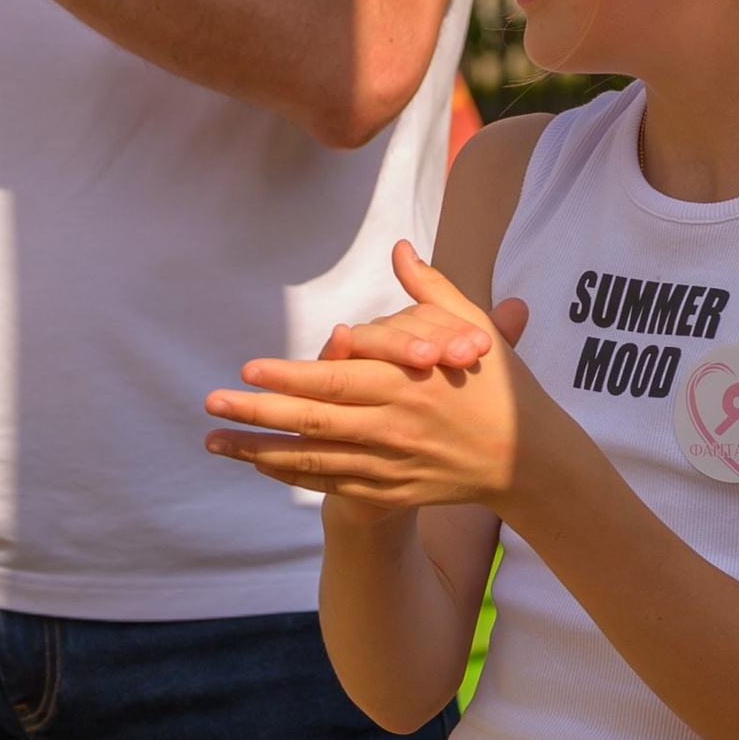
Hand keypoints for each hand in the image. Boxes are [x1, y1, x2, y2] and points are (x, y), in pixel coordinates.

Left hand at [206, 244, 538, 518]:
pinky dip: (292, 474)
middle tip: (211, 401)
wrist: (527, 459)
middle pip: (313, 421)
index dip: (288, 377)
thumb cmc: (498, 385)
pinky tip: (258, 462)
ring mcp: (390, 465)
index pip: (335, 380)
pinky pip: (331, 484)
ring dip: (259, 450)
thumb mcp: (471, 328)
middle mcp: (394, 427)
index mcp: (408, 383)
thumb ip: (429, 289)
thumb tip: (400, 247)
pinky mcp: (390, 492)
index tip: (247, 369)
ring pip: (313, 459)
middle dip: (257, 413)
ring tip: (214, 439)